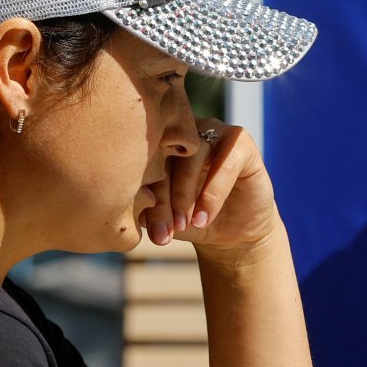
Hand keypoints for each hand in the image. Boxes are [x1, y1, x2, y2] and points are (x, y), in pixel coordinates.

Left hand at [144, 119, 281, 252]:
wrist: (233, 236)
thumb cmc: (192, 222)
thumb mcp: (164, 219)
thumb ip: (146, 209)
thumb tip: (126, 209)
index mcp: (158, 141)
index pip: (143, 163)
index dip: (144, 197)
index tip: (149, 231)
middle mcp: (184, 131)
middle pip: (164, 157)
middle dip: (162, 200)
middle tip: (163, 233)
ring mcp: (213, 131)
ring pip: (191, 157)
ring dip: (184, 195)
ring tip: (183, 226)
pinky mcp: (240, 142)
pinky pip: (224, 164)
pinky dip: (212, 195)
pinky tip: (204, 219)